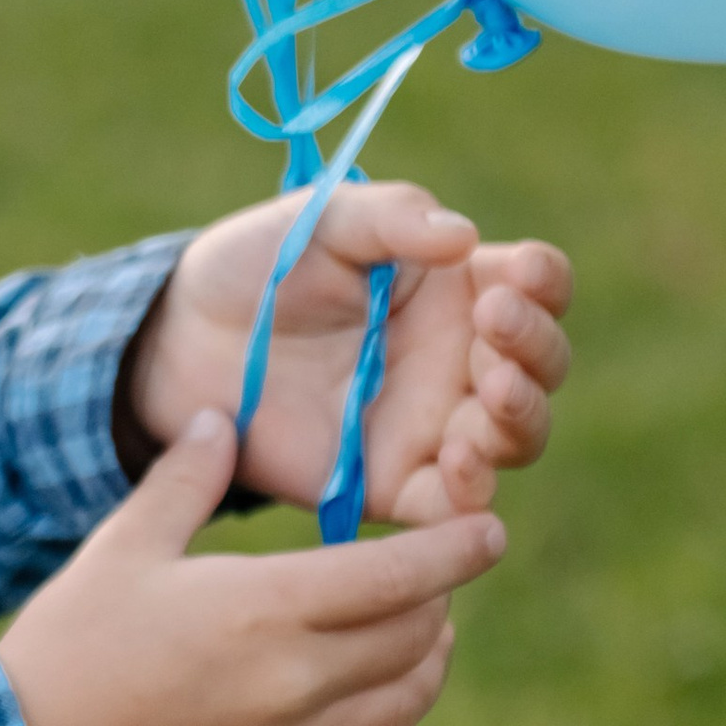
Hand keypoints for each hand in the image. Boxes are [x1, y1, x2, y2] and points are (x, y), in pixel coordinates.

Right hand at [0, 412, 504, 725]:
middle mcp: (296, 680)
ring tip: (417, 641)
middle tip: (424, 580)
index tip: (491, 532)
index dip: (456, 551)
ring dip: (424, 668)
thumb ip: (185, 480)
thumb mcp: (123, 546)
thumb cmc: (70, 640)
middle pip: (413, 638)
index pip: (399, 576)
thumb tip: (221, 416)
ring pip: (403, 707)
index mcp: (266, 606)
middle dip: (435, 602)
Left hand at [127, 178, 572, 523]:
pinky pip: (452, 507)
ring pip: (516, 437)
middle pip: (541, 364)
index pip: (535, 283)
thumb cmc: (259, 266)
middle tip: (495, 325)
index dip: (543, 281)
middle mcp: (459, 359)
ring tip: (492, 391)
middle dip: (536, 347)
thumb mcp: (320, 221)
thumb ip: (390, 219)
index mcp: (458, 286)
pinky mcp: (392, 484)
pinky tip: (458, 462)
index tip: (520, 276)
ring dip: (521, 416)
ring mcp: (432, 425)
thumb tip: (466, 238)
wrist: (182, 341)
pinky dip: (471, 494)